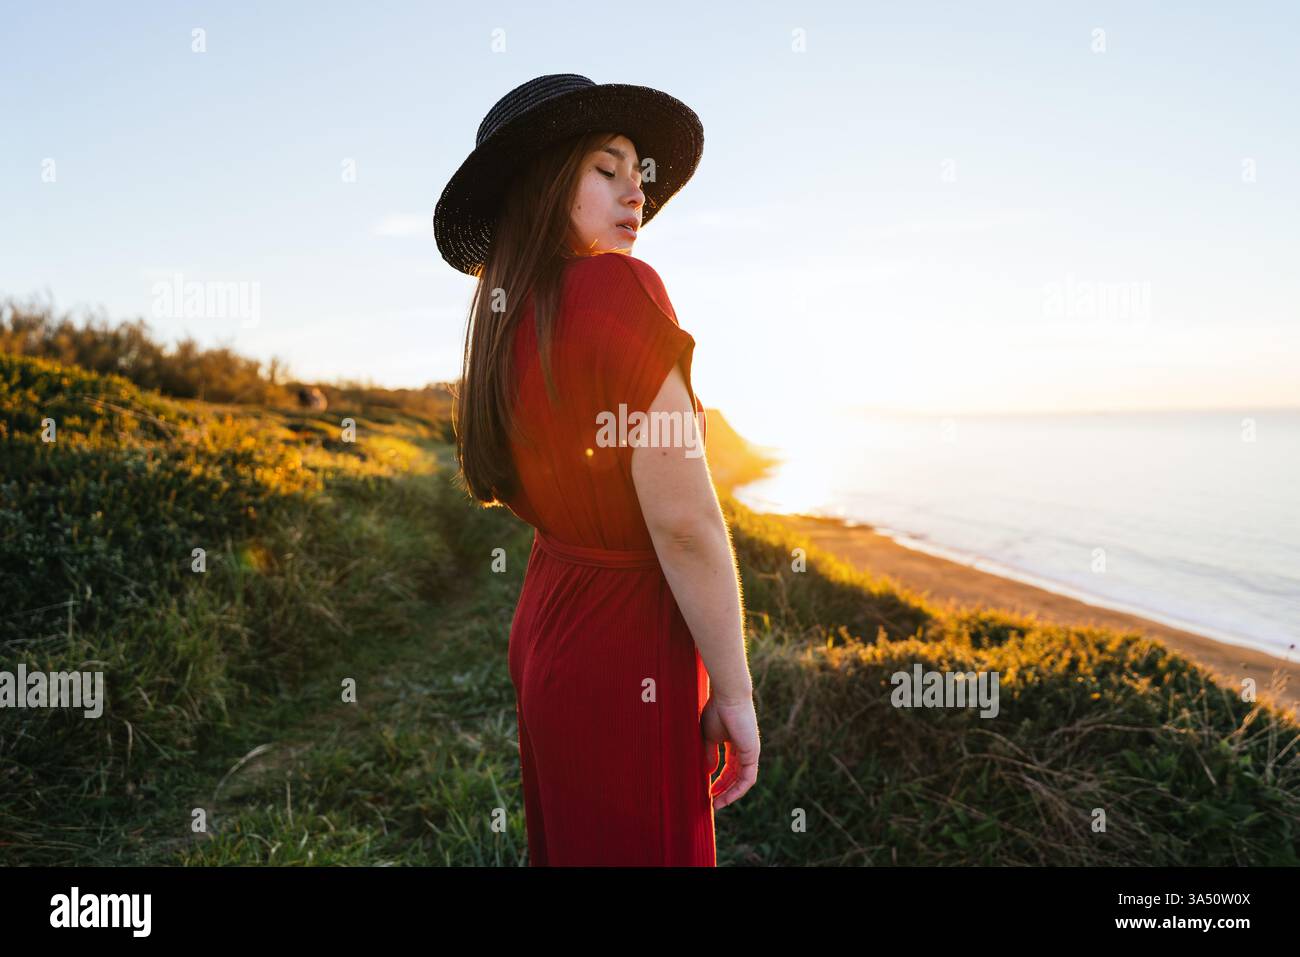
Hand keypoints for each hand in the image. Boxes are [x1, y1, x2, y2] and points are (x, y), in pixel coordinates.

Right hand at [700, 692, 759, 809]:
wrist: (727, 697)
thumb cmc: (716, 711)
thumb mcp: (708, 737)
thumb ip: (709, 754)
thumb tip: (708, 772)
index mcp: (735, 743)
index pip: (729, 767)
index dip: (719, 780)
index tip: (708, 791)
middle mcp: (744, 749)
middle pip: (736, 776)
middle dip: (724, 790)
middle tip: (713, 802)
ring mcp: (750, 752)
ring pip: (743, 780)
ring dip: (731, 794)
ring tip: (718, 804)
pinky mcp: (752, 754)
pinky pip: (748, 778)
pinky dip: (738, 789)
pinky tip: (727, 797)